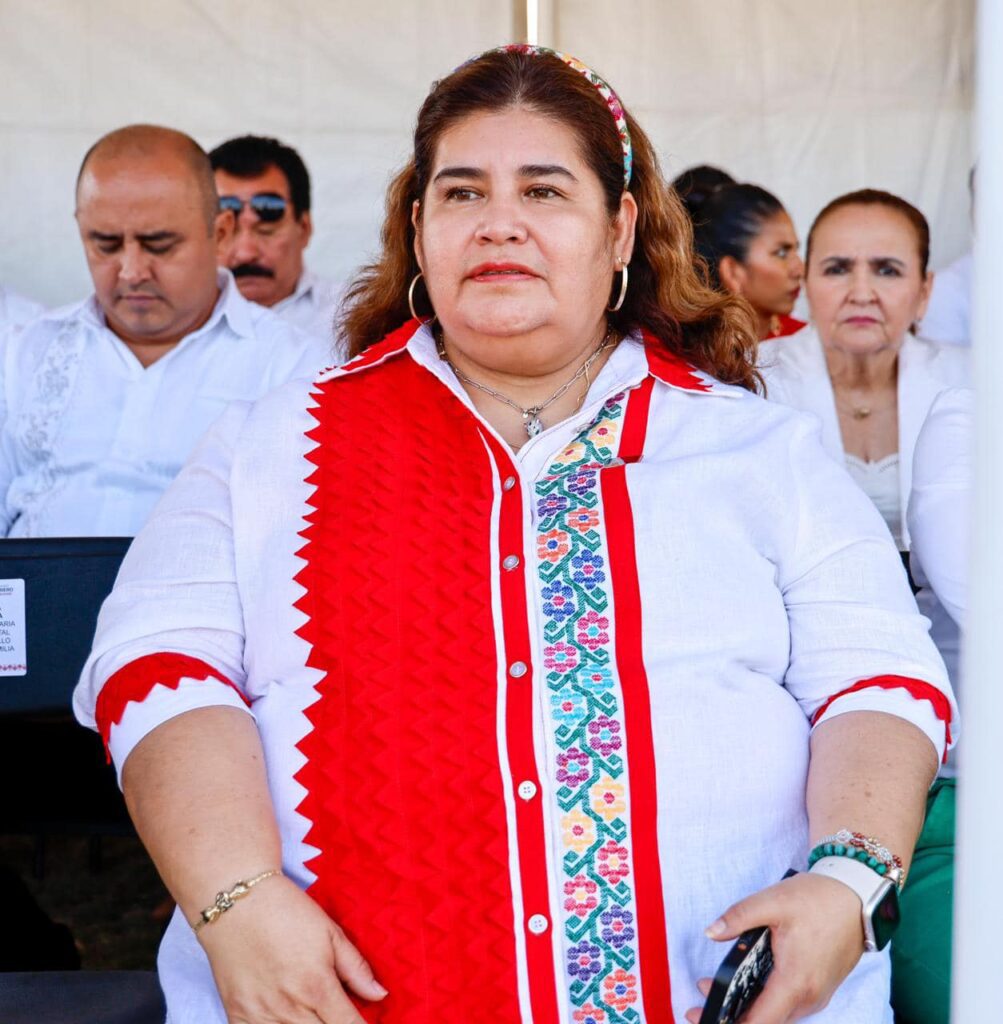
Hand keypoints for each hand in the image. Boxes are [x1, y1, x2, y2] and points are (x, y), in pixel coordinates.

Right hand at [196, 873, 386, 1023]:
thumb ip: (356, 968)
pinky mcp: (238, 1018)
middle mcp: (289, 1008)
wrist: (237, 903)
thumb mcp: (330, 932)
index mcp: (317, 986)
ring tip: (314, 1012)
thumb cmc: (287, 911)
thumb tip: (380, 995)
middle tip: (337, 1013)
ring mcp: (260, 1017)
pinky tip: (287, 1016)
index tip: (366, 1023)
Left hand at [684, 872, 863, 1023]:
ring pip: (779, 1015)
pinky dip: (768, 1001)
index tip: (702, 1013)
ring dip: (751, 1007)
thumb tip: (711, 932)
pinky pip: (791, 1006)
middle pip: (767, 1021)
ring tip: (721, 987)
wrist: (858, 897)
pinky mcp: (821, 989)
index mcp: (795, 981)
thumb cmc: (818, 898)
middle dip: (734, 1014)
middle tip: (704, 991)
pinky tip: (751, 984)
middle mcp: (809, 997)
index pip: (760, 1020)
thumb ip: (738, 917)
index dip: (730, 1022)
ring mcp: (818, 996)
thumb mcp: (773, 900)